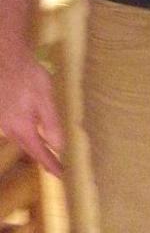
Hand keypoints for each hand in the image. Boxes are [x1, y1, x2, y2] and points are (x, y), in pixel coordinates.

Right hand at [0, 55, 63, 176]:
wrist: (5, 58)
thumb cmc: (28, 76)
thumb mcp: (46, 98)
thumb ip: (52, 124)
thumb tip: (58, 146)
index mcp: (23, 128)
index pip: (39, 153)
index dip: (50, 164)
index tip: (60, 174)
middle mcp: (8, 129)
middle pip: (26, 146)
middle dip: (39, 154)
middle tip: (52, 162)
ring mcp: (0, 121)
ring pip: (17, 136)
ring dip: (29, 139)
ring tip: (39, 139)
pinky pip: (11, 126)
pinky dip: (21, 127)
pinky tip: (24, 118)